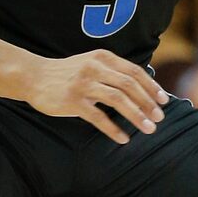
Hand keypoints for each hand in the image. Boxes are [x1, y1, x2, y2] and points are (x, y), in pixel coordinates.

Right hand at [28, 52, 167, 143]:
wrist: (33, 76)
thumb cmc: (68, 73)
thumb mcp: (92, 63)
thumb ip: (114, 71)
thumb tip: (144, 88)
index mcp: (103, 58)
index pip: (134, 72)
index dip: (151, 86)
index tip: (164, 100)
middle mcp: (95, 68)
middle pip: (129, 85)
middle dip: (148, 103)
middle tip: (160, 117)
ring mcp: (83, 84)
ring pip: (117, 100)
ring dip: (136, 115)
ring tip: (149, 128)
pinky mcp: (72, 101)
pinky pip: (98, 117)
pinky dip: (113, 129)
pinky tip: (123, 138)